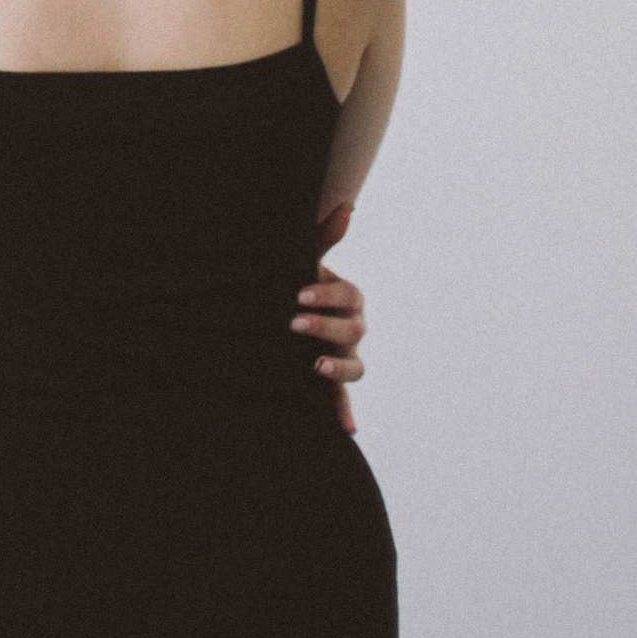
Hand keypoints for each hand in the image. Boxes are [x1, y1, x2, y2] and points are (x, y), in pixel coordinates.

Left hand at [295, 199, 367, 435]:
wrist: (280, 310)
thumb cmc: (294, 281)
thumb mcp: (303, 259)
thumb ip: (324, 238)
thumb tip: (347, 207)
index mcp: (348, 298)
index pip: (349, 296)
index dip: (327, 295)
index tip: (299, 294)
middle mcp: (352, 328)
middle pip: (353, 331)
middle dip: (325, 327)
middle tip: (293, 323)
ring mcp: (344, 356)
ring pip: (356, 367)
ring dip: (339, 368)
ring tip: (314, 365)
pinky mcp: (330, 381)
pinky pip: (342, 400)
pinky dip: (345, 414)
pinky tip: (346, 430)